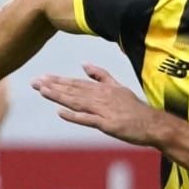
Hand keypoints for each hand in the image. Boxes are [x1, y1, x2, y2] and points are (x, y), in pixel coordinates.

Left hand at [34, 64, 161, 145]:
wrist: (153, 124)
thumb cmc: (135, 108)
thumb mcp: (118, 87)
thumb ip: (101, 76)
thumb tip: (84, 64)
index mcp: (103, 89)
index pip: (77, 83)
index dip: (59, 80)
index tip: (43, 78)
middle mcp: (101, 97)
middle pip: (73, 90)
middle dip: (53, 86)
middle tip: (35, 83)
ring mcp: (104, 111)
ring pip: (77, 102)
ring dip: (59, 96)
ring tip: (42, 92)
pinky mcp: (108, 124)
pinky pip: (88, 119)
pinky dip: (74, 116)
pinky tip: (61, 112)